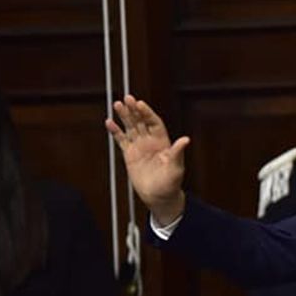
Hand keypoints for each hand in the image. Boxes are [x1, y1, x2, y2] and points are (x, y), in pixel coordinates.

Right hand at [105, 95, 189, 224]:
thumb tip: (185, 139)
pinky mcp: (130, 155)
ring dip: (124, 117)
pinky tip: (109, 122)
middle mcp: (151, 142)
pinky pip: (121, 140)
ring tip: (117, 104)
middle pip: (141, 122)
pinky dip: (115, 132)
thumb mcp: (176, 167)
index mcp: (163, 142)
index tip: (140, 104)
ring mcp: (140, 147)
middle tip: (127, 98)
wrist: (159, 196)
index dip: (147, 113)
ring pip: (131, 128)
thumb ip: (178, 153)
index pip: (154, 123)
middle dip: (134, 110)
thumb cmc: (171, 183)